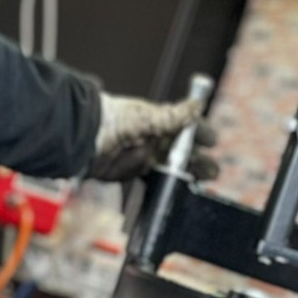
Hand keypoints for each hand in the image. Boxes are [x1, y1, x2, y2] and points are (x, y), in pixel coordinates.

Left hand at [89, 93, 217, 183]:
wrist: (85, 138)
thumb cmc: (113, 121)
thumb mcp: (147, 118)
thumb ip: (173, 116)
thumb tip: (198, 104)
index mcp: (160, 122)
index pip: (188, 127)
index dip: (201, 134)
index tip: (213, 141)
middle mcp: (155, 139)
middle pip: (184, 152)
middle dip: (200, 161)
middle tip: (212, 172)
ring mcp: (146, 157)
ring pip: (173, 168)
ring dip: (187, 176)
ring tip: (201, 182)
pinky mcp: (134, 172)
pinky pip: (155, 181)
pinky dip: (166, 187)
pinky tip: (177, 193)